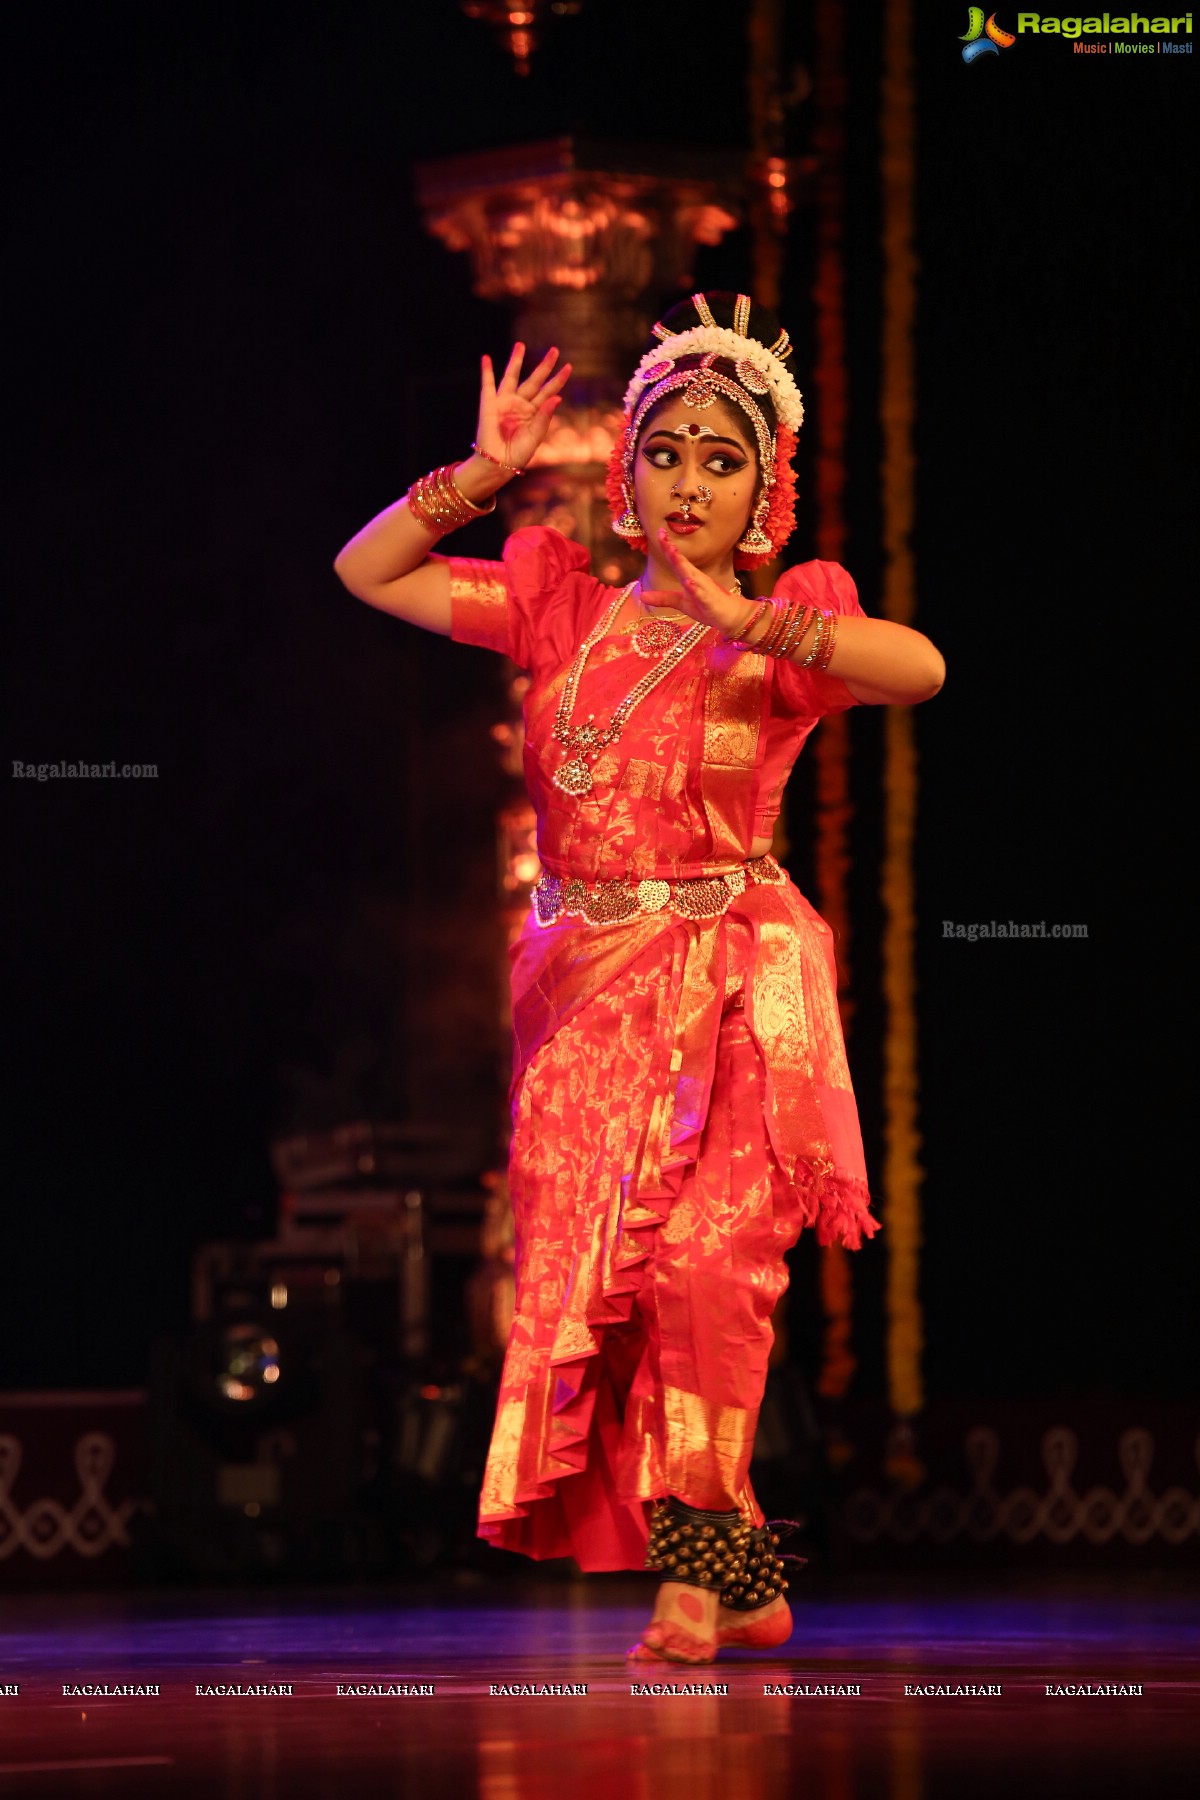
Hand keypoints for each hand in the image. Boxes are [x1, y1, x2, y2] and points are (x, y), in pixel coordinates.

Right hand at [477, 343, 571, 470]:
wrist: (498, 463)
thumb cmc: (518, 454)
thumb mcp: (536, 436)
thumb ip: (545, 416)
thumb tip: (557, 397)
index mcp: (534, 413)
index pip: (549, 392)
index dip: (558, 380)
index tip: (568, 367)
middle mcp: (521, 405)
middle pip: (534, 380)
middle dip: (544, 366)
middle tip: (554, 350)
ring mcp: (505, 403)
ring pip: (512, 377)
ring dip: (516, 361)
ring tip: (520, 345)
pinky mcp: (489, 404)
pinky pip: (487, 385)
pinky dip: (486, 372)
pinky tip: (486, 358)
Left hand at [643, 528, 756, 637]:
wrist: (730, 616)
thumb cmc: (706, 607)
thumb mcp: (681, 603)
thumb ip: (663, 598)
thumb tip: (642, 596)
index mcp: (688, 577)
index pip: (675, 560)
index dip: (666, 547)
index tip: (659, 531)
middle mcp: (696, 579)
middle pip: (681, 563)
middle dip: (671, 550)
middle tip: (662, 534)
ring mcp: (703, 589)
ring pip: (691, 575)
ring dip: (682, 564)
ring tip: (672, 552)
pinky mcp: (709, 602)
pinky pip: (702, 594)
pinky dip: (695, 589)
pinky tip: (689, 583)